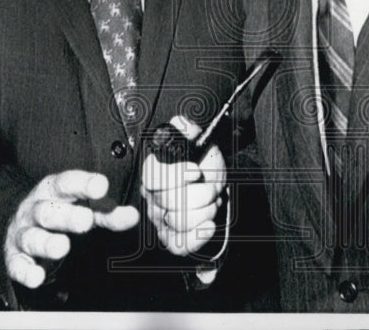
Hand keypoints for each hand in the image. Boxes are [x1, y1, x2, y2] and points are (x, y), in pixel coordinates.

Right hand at [5, 170, 138, 288]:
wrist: (23, 225)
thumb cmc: (61, 211)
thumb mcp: (86, 207)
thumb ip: (108, 213)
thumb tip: (133, 216)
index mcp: (54, 191)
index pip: (67, 183)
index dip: (83, 184)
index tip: (101, 186)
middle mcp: (35, 209)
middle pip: (48, 211)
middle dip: (66, 216)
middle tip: (85, 221)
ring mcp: (23, 233)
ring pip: (32, 237)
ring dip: (46, 243)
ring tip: (63, 247)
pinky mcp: (15, 257)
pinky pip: (18, 264)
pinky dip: (26, 271)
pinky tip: (37, 277)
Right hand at [141, 115, 226, 255]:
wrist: (215, 189)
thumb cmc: (205, 167)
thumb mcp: (201, 144)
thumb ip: (189, 131)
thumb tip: (181, 122)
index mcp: (155, 173)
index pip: (153, 176)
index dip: (175, 174)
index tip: (195, 171)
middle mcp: (153, 197)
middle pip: (168, 201)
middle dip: (199, 193)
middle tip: (211, 187)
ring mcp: (160, 219)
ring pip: (177, 221)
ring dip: (203, 211)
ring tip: (211, 203)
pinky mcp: (172, 239)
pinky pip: (179, 245)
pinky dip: (197, 235)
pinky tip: (209, 223)